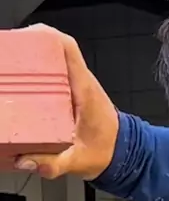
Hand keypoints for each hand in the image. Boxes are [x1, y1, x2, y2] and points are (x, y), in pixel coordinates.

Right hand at [14, 24, 118, 180]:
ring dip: (32, 58)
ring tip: (9, 65)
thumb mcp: (78, 161)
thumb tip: (25, 160)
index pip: (68, 49)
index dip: (45, 37)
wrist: (124, 154)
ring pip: (53, 60)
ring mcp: (76, 86)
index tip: (24, 39)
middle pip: (54, 49)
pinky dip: (37, 72)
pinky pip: (53, 74)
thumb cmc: (107, 152)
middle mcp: (81, 82)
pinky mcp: (71, 93)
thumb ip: (52, 163)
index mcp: (85, 90)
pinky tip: (20, 83)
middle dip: (29, 47)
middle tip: (7, 56)